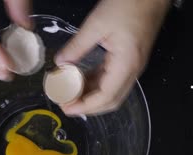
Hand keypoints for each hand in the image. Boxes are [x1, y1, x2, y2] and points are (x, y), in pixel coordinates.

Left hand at [55, 0, 170, 114]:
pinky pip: (111, 78)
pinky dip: (95, 83)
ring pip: (110, 91)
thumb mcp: (96, 24)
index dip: (85, 106)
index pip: (106, 97)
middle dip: (87, 106)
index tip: (66, 107)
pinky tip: (80, 79)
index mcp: (126, 64)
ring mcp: (132, 66)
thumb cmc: (130, 4)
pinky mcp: (128, 59)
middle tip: (65, 103)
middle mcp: (132, 70)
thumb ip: (77, 46)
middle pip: (110, 100)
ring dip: (90, 95)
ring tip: (68, 92)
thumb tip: (60, 63)